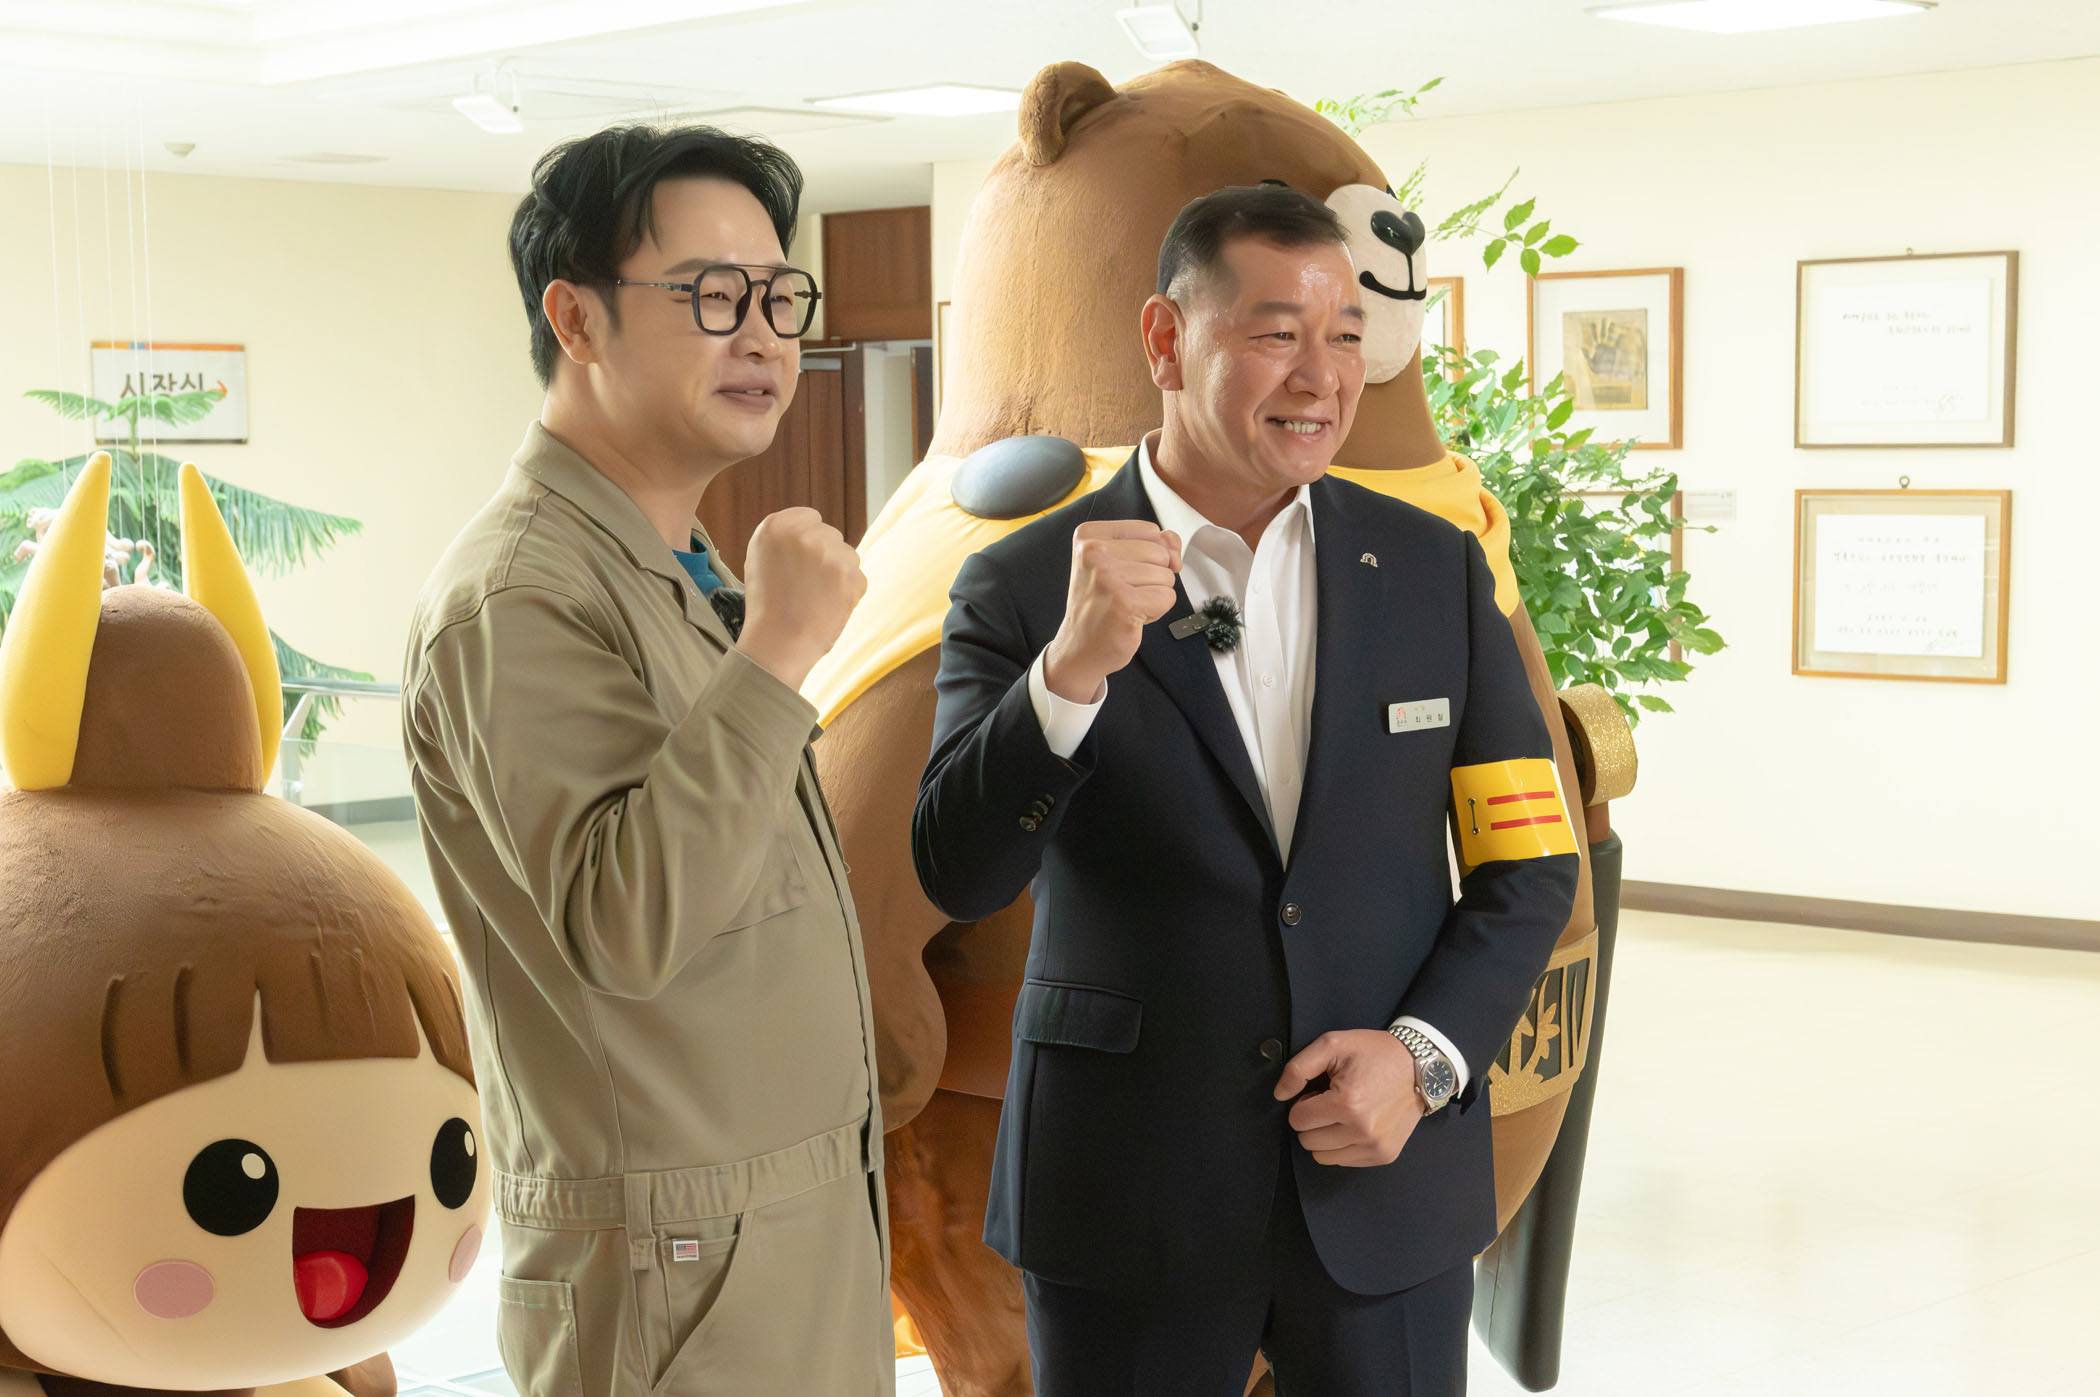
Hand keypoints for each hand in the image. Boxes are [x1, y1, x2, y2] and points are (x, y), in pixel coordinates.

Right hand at [736, 507, 866, 690]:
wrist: (779, 643)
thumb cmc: (767, 606)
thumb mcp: (760, 559)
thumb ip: (786, 538)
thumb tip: (814, 529)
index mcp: (776, 525)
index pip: (810, 518)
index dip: (806, 542)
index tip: (798, 561)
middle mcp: (805, 533)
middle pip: (830, 535)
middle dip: (823, 556)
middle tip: (805, 585)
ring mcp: (831, 554)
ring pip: (847, 556)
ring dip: (837, 573)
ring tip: (815, 598)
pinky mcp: (853, 575)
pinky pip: (858, 578)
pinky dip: (848, 593)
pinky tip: (827, 607)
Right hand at [1041, 521, 1181, 702]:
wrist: (1081, 647)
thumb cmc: (1101, 605)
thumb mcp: (1120, 562)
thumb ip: (1152, 543)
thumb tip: (1173, 544)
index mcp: (1089, 535)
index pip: (1150, 531)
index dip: (1150, 556)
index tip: (1123, 573)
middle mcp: (1094, 551)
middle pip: (1160, 553)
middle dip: (1153, 578)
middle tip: (1123, 593)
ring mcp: (1107, 576)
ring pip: (1166, 576)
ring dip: (1153, 595)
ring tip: (1126, 605)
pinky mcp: (1124, 602)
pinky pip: (1166, 597)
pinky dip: (1156, 611)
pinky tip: (1132, 616)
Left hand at [1273, 1029, 1425, 1166]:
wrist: (1421, 1067)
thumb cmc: (1375, 1053)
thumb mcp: (1332, 1044)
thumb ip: (1298, 1069)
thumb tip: (1280, 1095)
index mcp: (1347, 1103)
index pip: (1297, 1120)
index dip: (1303, 1102)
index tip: (1319, 1092)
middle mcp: (1362, 1131)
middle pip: (1308, 1141)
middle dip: (1313, 1121)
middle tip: (1331, 1102)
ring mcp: (1375, 1147)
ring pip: (1323, 1157)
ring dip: (1326, 1137)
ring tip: (1343, 1114)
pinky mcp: (1385, 1155)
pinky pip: (1344, 1162)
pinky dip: (1343, 1146)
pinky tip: (1356, 1124)